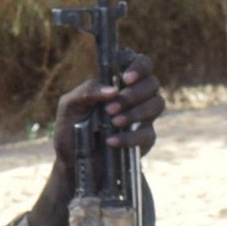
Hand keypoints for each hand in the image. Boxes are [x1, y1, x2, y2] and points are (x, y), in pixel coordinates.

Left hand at [53, 50, 165, 168]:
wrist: (73, 161)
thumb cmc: (71, 128)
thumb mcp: (69, 106)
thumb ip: (86, 92)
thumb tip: (112, 90)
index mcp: (119, 82)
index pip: (142, 64)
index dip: (139, 67)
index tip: (125, 78)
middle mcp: (135, 96)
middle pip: (152, 83)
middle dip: (133, 95)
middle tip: (110, 108)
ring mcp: (143, 117)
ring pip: (157, 104)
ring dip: (135, 112)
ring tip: (113, 123)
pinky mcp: (145, 139)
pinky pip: (147, 134)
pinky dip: (129, 137)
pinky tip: (111, 142)